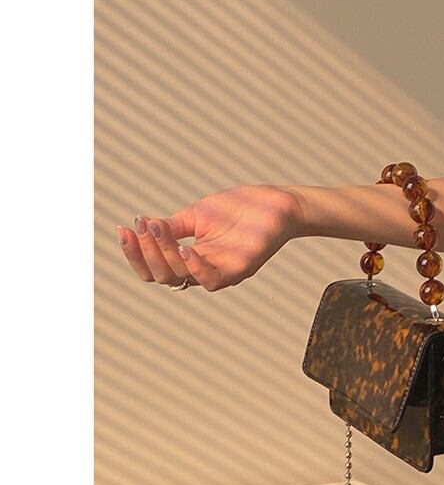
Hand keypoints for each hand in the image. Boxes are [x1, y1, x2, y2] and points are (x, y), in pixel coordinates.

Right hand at [116, 185, 301, 291]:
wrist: (278, 204)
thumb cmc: (240, 209)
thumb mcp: (198, 215)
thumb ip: (172, 226)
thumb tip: (142, 227)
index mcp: (191, 257)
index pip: (154, 266)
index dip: (135, 252)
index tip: (124, 227)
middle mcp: (203, 269)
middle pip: (161, 275)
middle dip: (144, 251)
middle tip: (141, 226)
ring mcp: (221, 272)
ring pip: (180, 277)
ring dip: (163, 255)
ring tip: (155, 230)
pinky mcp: (240, 270)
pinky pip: (211, 280)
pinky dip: (194, 266)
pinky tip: (184, 248)